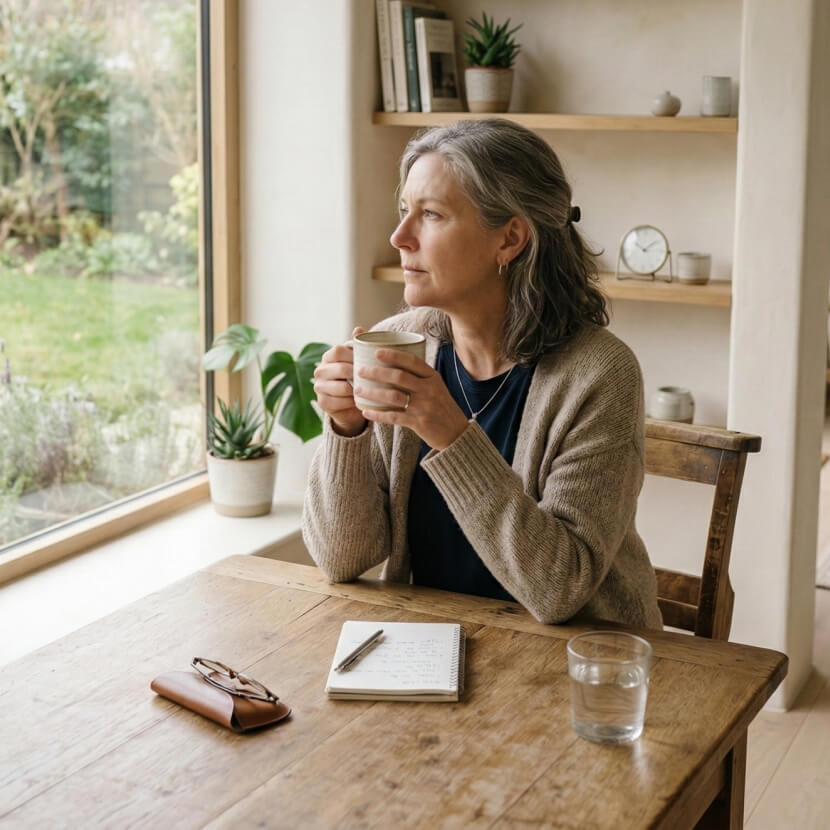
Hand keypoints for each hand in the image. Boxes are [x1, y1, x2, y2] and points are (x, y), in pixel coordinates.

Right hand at [313, 327, 367, 436]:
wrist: (352, 401)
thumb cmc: (358, 376)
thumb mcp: (360, 359)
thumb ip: (359, 345)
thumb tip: (358, 329)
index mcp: (329, 356)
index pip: (338, 351)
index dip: (354, 356)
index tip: (369, 362)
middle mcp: (320, 370)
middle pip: (341, 369)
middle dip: (359, 375)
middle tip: (373, 379)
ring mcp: (319, 387)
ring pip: (342, 388)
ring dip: (358, 390)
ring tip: (369, 391)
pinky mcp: (322, 402)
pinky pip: (340, 402)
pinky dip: (352, 403)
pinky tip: (361, 401)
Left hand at [354, 348, 469, 449]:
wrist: (456, 433)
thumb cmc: (441, 407)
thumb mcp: (436, 387)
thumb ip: (419, 376)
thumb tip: (393, 363)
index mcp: (433, 377)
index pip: (412, 361)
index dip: (393, 355)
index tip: (376, 352)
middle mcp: (429, 390)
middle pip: (399, 376)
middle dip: (376, 372)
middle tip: (360, 370)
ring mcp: (424, 406)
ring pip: (393, 396)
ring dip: (372, 392)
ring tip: (357, 389)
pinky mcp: (419, 423)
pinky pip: (394, 417)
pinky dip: (378, 414)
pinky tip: (365, 411)